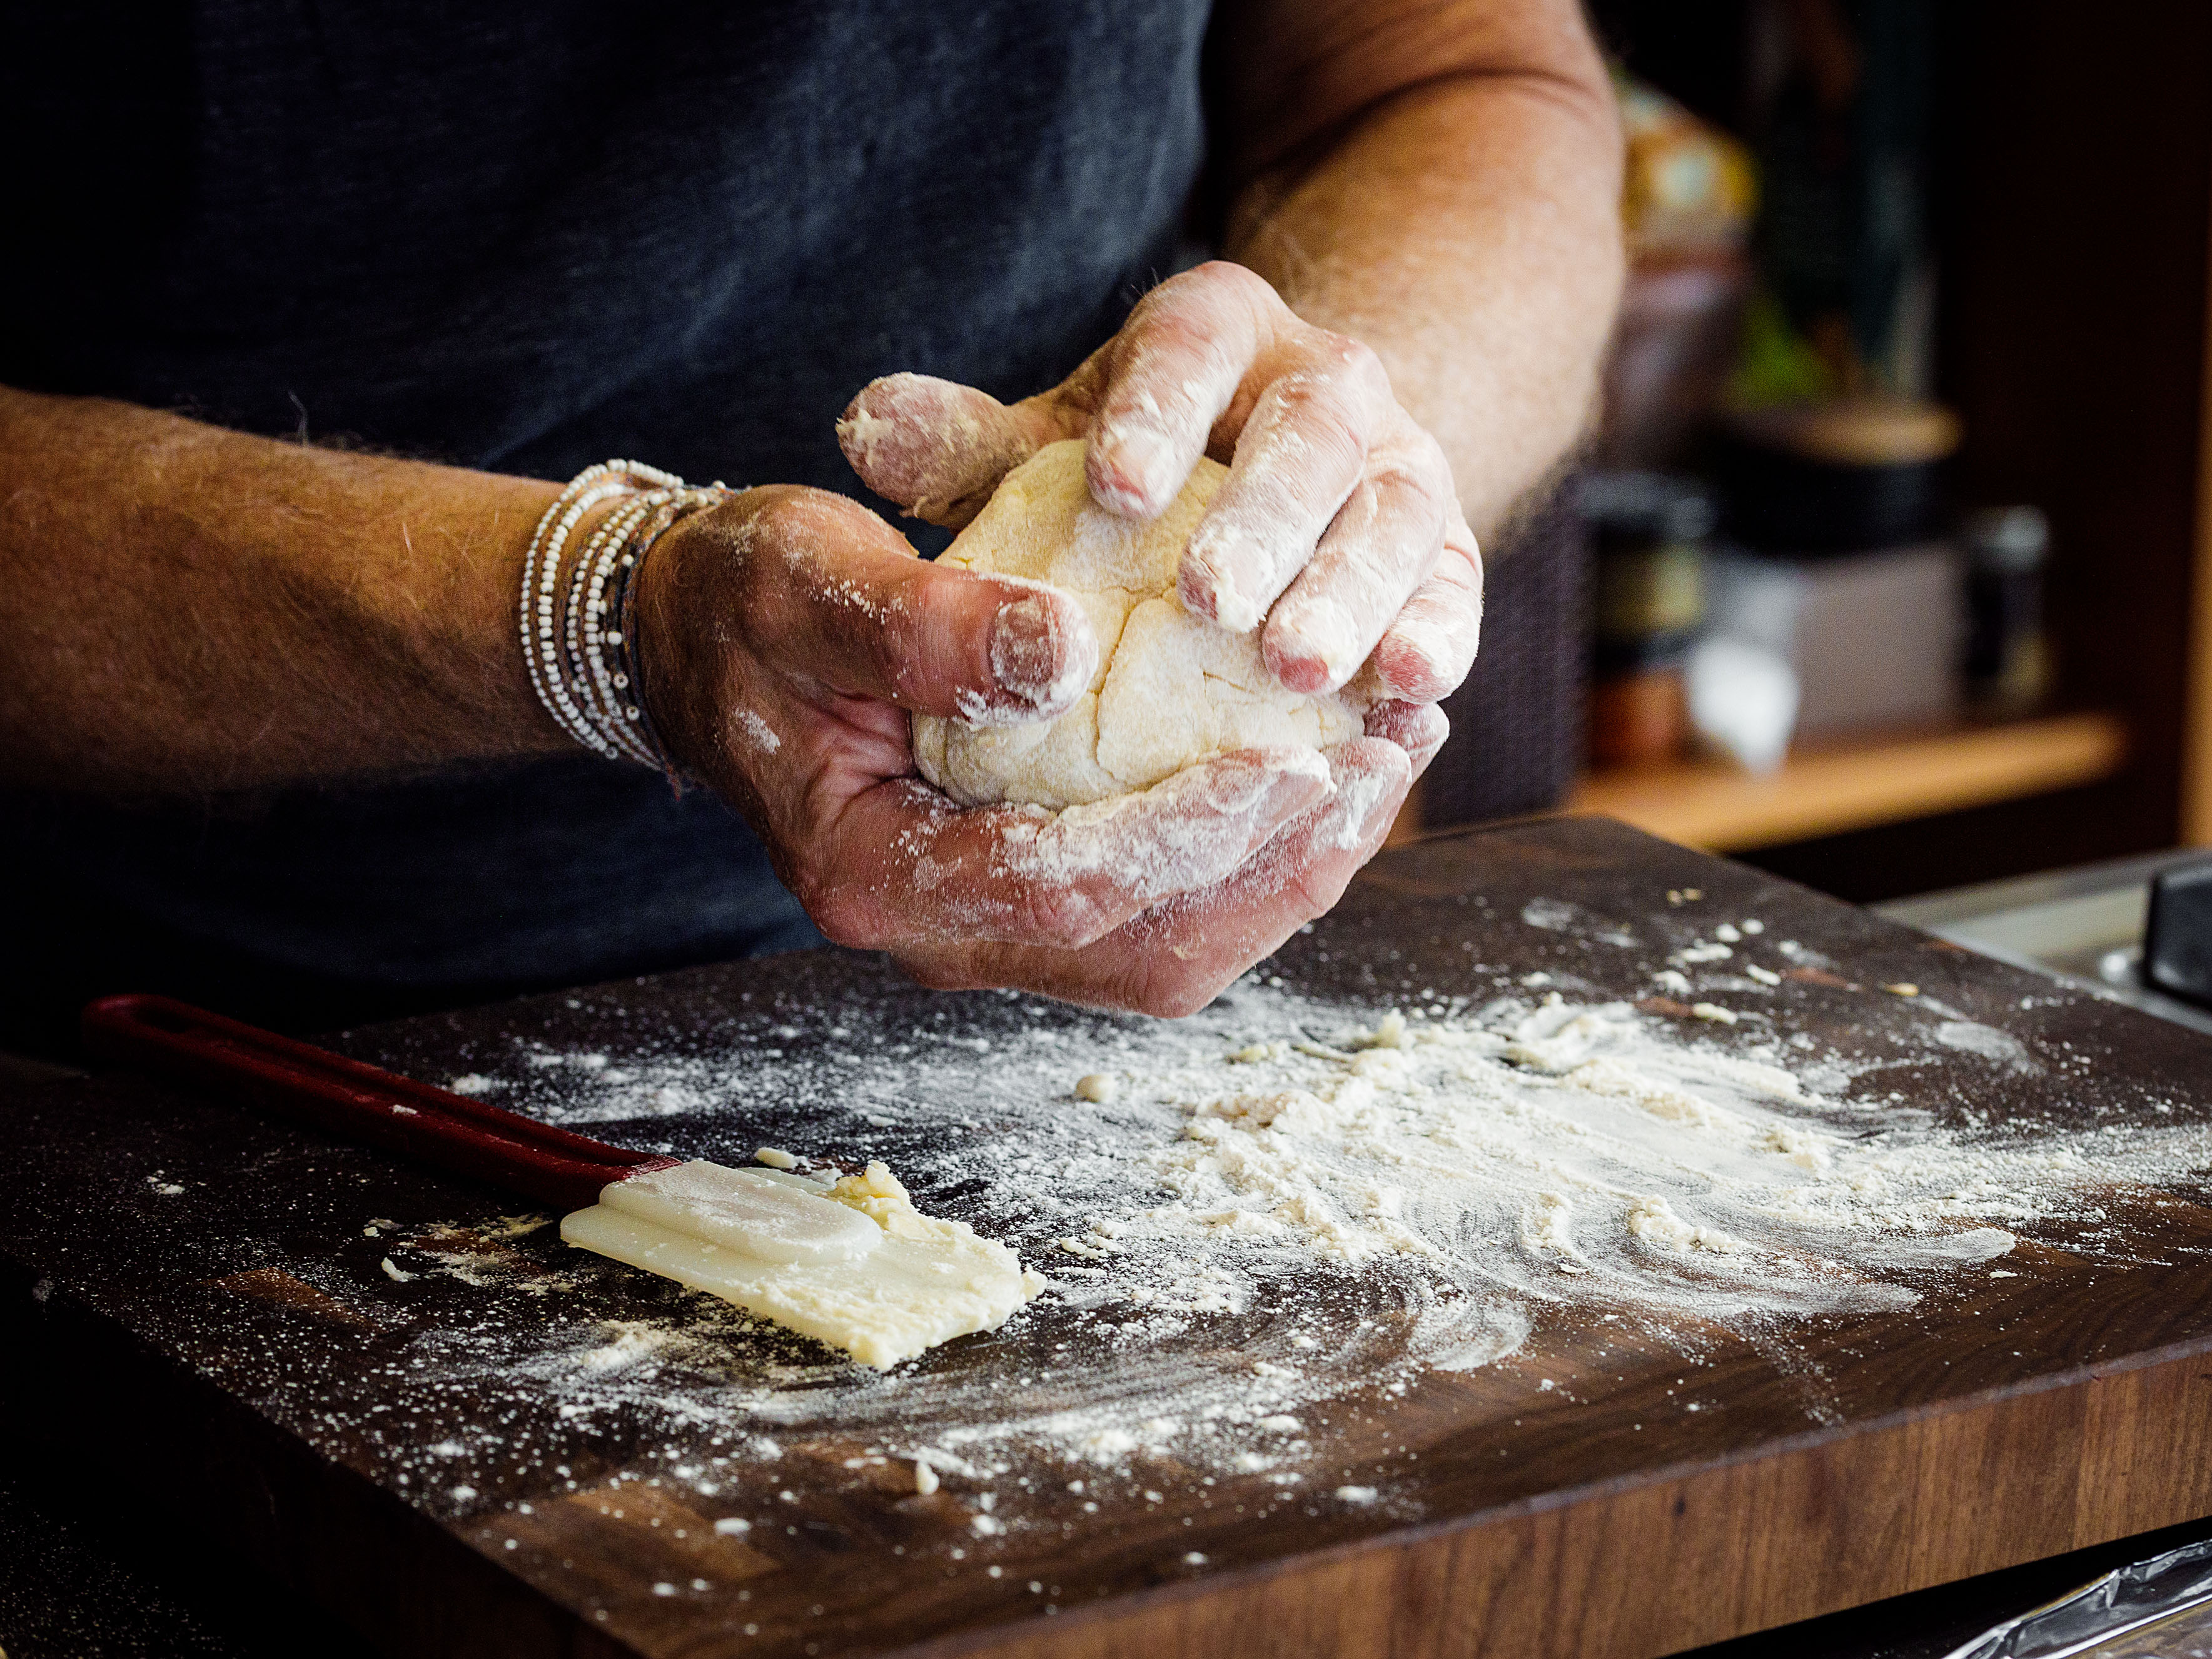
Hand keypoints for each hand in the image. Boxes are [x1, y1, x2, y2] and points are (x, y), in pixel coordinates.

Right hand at [634, 486, 1440, 1014]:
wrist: (716, 643)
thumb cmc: (749, 603)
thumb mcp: (811, 584)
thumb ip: (923, 628)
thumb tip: (1061, 651)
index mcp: (872, 877)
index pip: (1060, 889)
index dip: (1188, 834)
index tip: (1297, 758)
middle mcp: (939, 934)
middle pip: (1142, 945)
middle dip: (1277, 861)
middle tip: (1386, 753)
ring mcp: (991, 928)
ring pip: (1173, 946)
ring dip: (1290, 866)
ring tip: (1389, 756)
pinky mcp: (1036, 899)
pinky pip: (1168, 909)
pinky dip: (1258, 854)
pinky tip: (1327, 770)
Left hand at [837, 259, 1482, 704]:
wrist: (1288, 463)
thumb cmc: (1140, 465)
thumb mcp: (1053, 440)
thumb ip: (971, 448)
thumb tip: (862, 430)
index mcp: (1221, 333)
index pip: (1192, 346)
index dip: (1159, 409)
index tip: (1111, 485)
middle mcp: (1329, 384)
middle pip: (1315, 433)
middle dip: (1268, 517)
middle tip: (1211, 603)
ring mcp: (1403, 467)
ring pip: (1398, 515)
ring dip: (1354, 592)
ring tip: (1298, 670)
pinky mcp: (1449, 551)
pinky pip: (1454, 593)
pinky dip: (1436, 639)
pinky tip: (1401, 702)